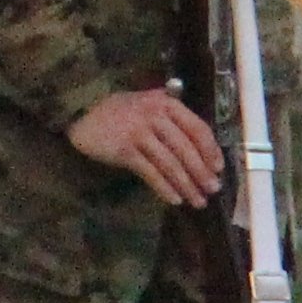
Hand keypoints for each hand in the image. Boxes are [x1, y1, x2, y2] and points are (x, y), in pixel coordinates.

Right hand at [69, 84, 224, 205]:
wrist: (82, 110)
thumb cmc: (120, 110)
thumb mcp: (148, 101)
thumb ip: (172, 112)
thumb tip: (200, 140)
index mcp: (166, 103)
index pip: (197, 128)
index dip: (211, 150)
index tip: (219, 168)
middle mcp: (155, 116)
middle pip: (186, 149)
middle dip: (202, 172)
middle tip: (213, 190)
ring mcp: (139, 133)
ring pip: (170, 163)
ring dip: (186, 185)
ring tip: (198, 201)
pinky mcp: (124, 150)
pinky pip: (150, 173)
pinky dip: (164, 188)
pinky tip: (174, 200)